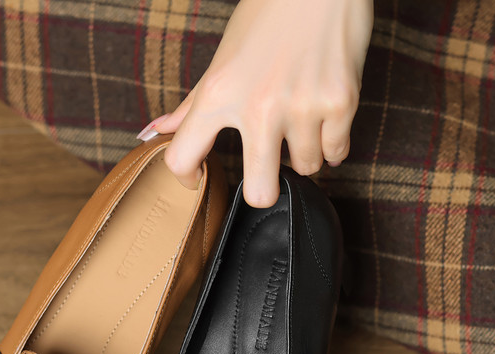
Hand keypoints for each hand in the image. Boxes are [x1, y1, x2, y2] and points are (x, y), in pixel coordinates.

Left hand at [138, 0, 372, 206]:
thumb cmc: (267, 17)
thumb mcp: (221, 61)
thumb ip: (189, 107)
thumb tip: (153, 132)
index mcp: (219, 95)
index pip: (182, 159)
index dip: (186, 177)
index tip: (198, 176)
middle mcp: (259, 107)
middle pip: (260, 194)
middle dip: (263, 191)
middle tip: (266, 170)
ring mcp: (302, 108)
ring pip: (307, 170)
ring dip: (303, 155)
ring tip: (300, 124)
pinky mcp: (340, 103)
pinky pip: (337, 152)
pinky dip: (332, 143)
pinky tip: (324, 120)